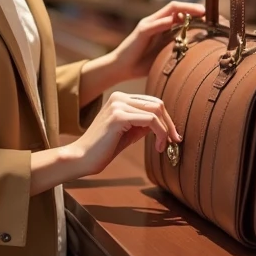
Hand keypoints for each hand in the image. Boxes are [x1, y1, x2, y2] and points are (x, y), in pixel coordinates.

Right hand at [65, 91, 180, 178]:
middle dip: (170, 124)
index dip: (166, 119)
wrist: (82, 158)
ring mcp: (118, 105)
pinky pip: (150, 121)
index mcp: (120, 98)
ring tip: (162, 147)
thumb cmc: (104, 148)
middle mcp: (119, 97)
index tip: (171, 137)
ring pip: (156, 111)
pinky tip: (157, 147)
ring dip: (165, 130)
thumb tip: (166, 123)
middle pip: (157, 104)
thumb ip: (144, 124)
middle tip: (174, 141)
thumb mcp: (129, 132)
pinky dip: (160, 134)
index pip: (152, 102)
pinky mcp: (118, 116)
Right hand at [110, 1, 205, 80]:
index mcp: (160, 25)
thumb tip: (198, 49)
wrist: (121, 68)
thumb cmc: (143, 63)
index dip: (194, 11)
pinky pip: (154, 25)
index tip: (210, 16)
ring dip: (185, 9)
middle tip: (208, 11)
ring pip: (168, 11)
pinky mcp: (140, 32)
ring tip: (200, 12)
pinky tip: (176, 22)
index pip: (179, 12)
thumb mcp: (164, 53)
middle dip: (193, 7)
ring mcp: (147, 25)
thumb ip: (176, 46)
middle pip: (175, 7)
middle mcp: (154, 21)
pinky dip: (165, 23)